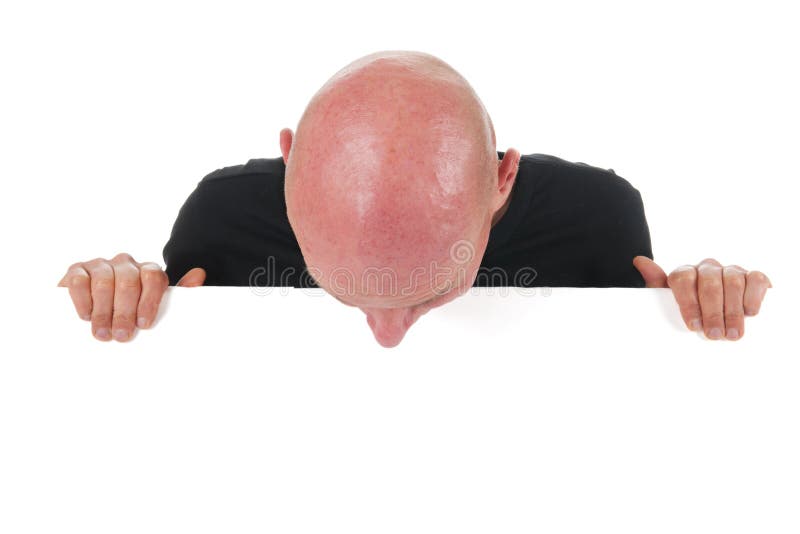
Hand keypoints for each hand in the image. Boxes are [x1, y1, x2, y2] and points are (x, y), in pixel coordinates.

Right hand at [57, 253, 205, 340]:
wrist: (93, 310)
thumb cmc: (130, 310)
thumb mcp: (153, 306)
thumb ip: (177, 294)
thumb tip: (199, 274)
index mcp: (147, 271)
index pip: (153, 276)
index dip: (149, 300)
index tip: (144, 324)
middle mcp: (125, 263)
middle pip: (128, 281)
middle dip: (125, 312)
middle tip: (121, 336)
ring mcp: (100, 265)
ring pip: (104, 281)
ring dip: (104, 311)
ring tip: (103, 333)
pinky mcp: (77, 270)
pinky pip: (80, 280)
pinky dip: (83, 300)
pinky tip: (86, 316)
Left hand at [632, 256, 771, 339]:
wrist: (722, 313)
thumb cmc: (692, 310)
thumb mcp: (670, 302)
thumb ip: (656, 284)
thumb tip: (639, 260)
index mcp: (686, 272)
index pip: (683, 279)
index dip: (688, 303)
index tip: (693, 326)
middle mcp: (708, 268)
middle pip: (709, 283)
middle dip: (711, 312)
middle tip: (713, 335)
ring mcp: (732, 270)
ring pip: (732, 282)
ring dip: (732, 311)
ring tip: (731, 334)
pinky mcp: (754, 277)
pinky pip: (756, 280)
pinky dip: (753, 297)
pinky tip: (750, 313)